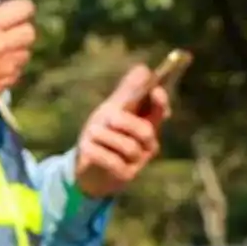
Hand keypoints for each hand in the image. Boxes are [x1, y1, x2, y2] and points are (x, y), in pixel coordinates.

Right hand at [0, 0, 35, 108]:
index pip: (24, 8)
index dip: (19, 7)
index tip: (9, 10)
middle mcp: (2, 46)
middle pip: (30, 31)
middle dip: (20, 27)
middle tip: (6, 29)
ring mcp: (6, 67)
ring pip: (26, 51)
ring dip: (17, 47)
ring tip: (0, 48)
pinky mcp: (7, 83)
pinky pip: (19, 69)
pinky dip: (11, 65)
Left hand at [74, 64, 169, 197]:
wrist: (86, 167)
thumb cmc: (103, 136)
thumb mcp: (111, 111)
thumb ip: (127, 92)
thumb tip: (143, 68)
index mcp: (146, 125)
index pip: (160, 112)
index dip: (160, 102)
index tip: (155, 90)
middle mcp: (147, 145)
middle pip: (146, 131)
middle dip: (126, 121)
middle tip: (109, 117)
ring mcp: (137, 162)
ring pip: (128, 146)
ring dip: (105, 136)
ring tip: (91, 133)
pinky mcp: (123, 176)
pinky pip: (113, 162)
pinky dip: (97, 151)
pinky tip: (87, 146)